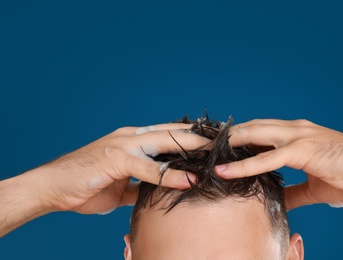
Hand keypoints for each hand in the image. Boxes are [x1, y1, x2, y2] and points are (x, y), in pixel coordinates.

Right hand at [33, 123, 208, 214]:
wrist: (52, 187)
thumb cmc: (85, 185)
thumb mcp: (120, 186)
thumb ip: (139, 186)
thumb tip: (155, 194)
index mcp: (132, 140)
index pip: (167, 134)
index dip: (190, 137)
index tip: (211, 142)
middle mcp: (131, 137)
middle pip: (173, 132)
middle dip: (199, 136)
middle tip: (225, 139)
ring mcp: (124, 145)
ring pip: (165, 143)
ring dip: (192, 149)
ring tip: (216, 155)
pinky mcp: (117, 160)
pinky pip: (149, 168)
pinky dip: (170, 175)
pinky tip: (188, 180)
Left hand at [213, 119, 342, 209]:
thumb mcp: (315, 186)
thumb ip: (294, 192)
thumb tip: (279, 201)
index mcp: (296, 134)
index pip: (260, 131)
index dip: (239, 137)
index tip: (219, 145)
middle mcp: (294, 129)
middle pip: (251, 127)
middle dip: (226, 136)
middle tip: (202, 143)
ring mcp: (297, 136)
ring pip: (253, 135)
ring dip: (228, 144)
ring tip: (204, 151)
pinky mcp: (301, 150)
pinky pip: (266, 158)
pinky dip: (244, 165)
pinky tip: (225, 169)